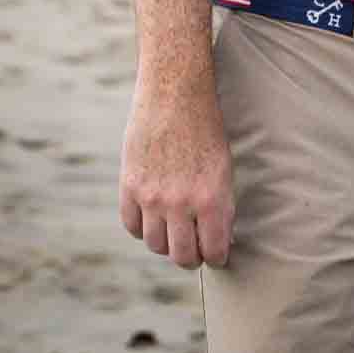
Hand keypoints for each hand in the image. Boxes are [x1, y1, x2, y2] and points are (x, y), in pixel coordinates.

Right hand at [120, 84, 235, 268]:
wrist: (175, 94)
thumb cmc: (207, 128)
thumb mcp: (224, 167)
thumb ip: (220, 205)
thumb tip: (219, 238)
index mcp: (212, 199)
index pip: (213, 251)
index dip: (216, 257)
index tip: (216, 255)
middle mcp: (181, 203)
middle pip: (181, 256)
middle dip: (191, 258)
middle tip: (194, 252)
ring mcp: (152, 197)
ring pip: (155, 244)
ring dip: (166, 243)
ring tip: (174, 233)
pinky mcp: (129, 186)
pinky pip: (132, 226)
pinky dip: (142, 227)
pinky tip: (152, 218)